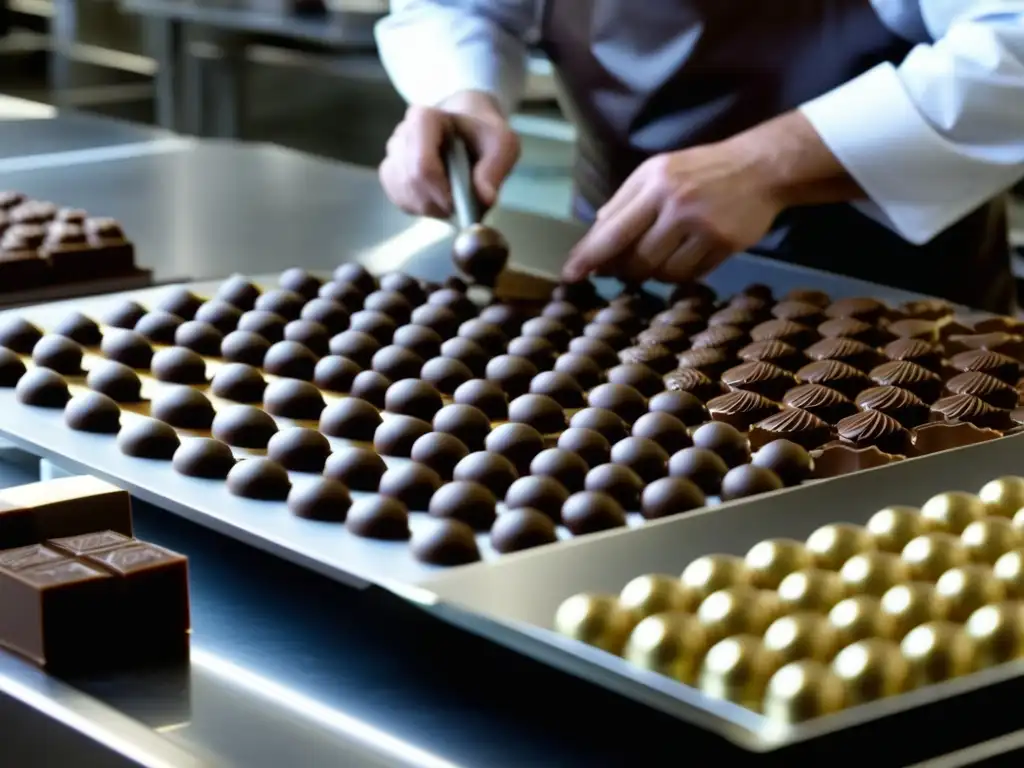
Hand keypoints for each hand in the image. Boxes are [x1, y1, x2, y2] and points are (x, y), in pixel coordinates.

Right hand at [379, 92, 519, 217]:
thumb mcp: (503, 144)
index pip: (422, 164)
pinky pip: (401, 200)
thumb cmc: (485, 135)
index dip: (440, 191)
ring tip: (454, 200)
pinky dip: (422, 209)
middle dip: (438, 203)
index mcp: (424, 119)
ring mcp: (393, 154)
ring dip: (431, 208)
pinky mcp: (391, 175)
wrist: (468, 133)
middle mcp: (402, 134)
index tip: (460, 203)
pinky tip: (439, 200)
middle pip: (412, 182)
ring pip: (404, 193)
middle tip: (461, 206)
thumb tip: (485, 199)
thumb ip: (495, 168)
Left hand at [562, 141, 782, 283]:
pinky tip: (681, 258)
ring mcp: (703, 227)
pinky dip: (679, 275)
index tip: (569, 276)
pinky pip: (690, 275)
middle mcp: (677, 204)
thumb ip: (624, 201)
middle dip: (622, 270)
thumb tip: (595, 235)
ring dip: (652, 274)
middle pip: (636, 259)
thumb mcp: (657, 170)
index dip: (589, 257)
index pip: (613, 230)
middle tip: (619, 270)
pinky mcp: (725, 244)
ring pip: (662, 272)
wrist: (761, 167)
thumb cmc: (700, 169)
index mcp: (654, 183)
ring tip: (655, 259)